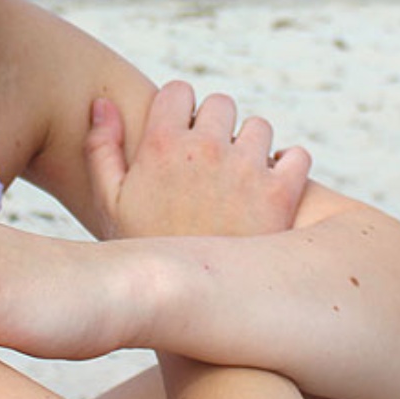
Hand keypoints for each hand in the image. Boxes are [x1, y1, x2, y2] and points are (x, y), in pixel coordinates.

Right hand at [85, 81, 311, 239]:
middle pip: (222, 103)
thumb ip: (102, 148)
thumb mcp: (110, 203)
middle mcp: (205, 149)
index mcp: (161, 145)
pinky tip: (271, 188)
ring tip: (239, 179)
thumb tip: (102, 104)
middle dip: (217, 126)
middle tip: (211, 161)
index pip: (179, 90)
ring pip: (260, 127)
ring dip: (252, 146)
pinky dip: (289, 167)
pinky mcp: (281, 193)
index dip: (180, 110)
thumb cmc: (145, 256)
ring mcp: (246, 169)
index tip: (182, 134)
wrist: (190, 308)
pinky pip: (297, 155)